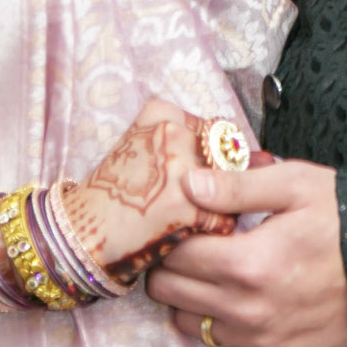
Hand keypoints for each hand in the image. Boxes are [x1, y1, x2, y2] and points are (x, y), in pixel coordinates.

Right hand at [62, 98, 233, 284]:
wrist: (79, 234)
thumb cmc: (115, 196)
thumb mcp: (145, 150)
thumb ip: (193, 146)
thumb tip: (266, 158)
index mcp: (161, 113)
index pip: (216, 134)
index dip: (207, 165)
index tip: (185, 180)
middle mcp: (172, 132)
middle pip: (225, 160)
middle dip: (218, 186)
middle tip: (181, 203)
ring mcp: (179, 165)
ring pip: (229, 189)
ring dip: (216, 210)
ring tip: (181, 218)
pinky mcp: (185, 203)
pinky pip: (223, 220)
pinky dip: (210, 233)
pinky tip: (181, 234)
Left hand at [146, 158, 346, 346]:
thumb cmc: (346, 218)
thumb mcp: (294, 185)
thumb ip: (235, 187)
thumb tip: (188, 186)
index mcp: (248, 264)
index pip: (175, 255)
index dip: (169, 233)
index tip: (177, 220)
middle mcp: (248, 312)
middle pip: (170, 294)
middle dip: (170, 265)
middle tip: (191, 242)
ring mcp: (262, 342)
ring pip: (189, 324)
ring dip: (191, 297)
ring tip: (215, 268)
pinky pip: (226, 344)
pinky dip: (223, 320)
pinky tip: (245, 293)